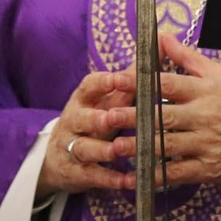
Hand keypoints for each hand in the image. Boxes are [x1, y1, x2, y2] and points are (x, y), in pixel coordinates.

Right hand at [37, 70, 138, 197]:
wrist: (59, 155)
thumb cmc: (96, 117)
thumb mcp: (110, 96)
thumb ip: (134, 73)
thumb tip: (161, 39)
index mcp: (84, 99)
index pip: (89, 86)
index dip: (102, 82)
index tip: (116, 78)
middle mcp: (75, 121)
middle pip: (82, 118)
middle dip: (96, 118)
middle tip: (112, 118)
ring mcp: (73, 147)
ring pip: (84, 148)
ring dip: (101, 150)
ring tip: (117, 152)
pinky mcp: (77, 171)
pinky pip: (92, 175)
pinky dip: (109, 178)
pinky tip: (126, 180)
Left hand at [113, 31, 220, 185]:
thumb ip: (189, 58)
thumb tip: (163, 36)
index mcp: (205, 91)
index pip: (168, 84)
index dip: (141, 82)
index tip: (116, 81)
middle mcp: (204, 116)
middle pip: (163, 116)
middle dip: (133, 117)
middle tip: (108, 118)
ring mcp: (206, 144)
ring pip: (167, 145)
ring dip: (139, 147)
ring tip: (115, 147)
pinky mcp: (209, 168)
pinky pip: (179, 172)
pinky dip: (158, 176)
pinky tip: (138, 176)